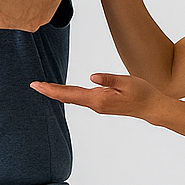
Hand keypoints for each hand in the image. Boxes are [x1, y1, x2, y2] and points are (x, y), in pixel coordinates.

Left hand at [30, 72, 165, 120]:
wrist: (151, 107)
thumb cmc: (141, 92)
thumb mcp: (127, 82)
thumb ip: (109, 79)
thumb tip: (92, 77)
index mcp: (99, 99)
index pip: (70, 94)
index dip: (52, 90)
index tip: (37, 86)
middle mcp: (95, 104)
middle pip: (68, 97)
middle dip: (50, 91)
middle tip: (33, 85)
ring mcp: (98, 105)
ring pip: (73, 99)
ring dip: (57, 93)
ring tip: (43, 87)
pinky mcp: (101, 104)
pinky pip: (80, 99)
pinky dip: (68, 94)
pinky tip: (62, 91)